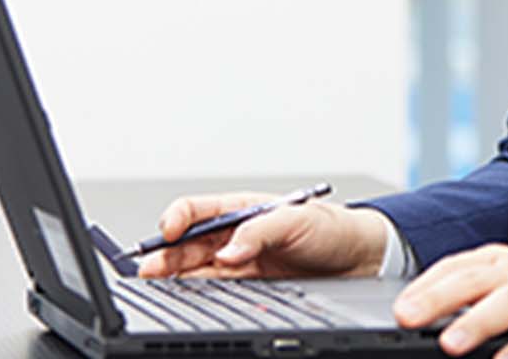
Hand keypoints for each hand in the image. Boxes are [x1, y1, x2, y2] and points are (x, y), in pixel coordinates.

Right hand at [139, 191, 389, 278]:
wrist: (358, 259)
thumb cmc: (331, 228)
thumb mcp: (297, 220)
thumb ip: (260, 232)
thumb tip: (229, 250)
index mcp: (241, 208)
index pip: (197, 210)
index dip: (177, 219)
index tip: (168, 232)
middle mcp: (235, 234)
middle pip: (188, 243)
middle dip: (164, 254)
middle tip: (149, 268)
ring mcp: (240, 261)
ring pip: (196, 269)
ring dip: (175, 276)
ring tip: (157, 284)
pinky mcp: (249, 286)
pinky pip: (216, 289)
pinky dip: (198, 294)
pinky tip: (186, 298)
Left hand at [394, 245, 507, 357]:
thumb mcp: (500, 280)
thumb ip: (464, 292)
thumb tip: (415, 313)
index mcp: (497, 261)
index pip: (455, 267)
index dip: (425, 286)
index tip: (399, 309)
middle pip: (475, 280)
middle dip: (439, 299)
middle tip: (408, 318)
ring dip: (478, 322)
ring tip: (450, 344)